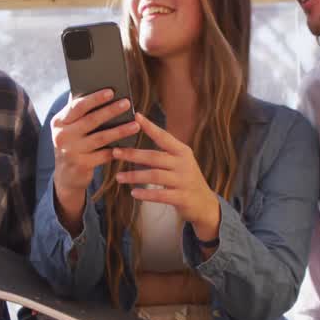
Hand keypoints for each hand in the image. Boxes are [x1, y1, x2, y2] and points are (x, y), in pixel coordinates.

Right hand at [50, 90, 140, 232]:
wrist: (66, 176)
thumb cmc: (73, 144)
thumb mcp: (70, 128)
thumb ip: (80, 112)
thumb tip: (103, 92)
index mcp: (59, 122)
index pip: (77, 106)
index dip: (94, 98)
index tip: (111, 91)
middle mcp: (62, 136)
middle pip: (90, 120)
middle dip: (110, 111)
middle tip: (127, 103)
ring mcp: (71, 151)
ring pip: (101, 138)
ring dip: (120, 130)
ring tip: (136, 124)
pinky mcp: (81, 165)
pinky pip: (104, 155)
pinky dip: (117, 149)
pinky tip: (130, 144)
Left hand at [113, 113, 220, 242]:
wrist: (204, 203)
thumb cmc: (185, 179)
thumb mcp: (179, 162)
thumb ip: (164, 152)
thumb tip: (139, 139)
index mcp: (182, 151)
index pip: (164, 136)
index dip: (150, 126)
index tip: (136, 116)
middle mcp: (183, 164)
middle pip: (154, 156)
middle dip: (133, 154)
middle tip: (114, 152)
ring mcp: (184, 181)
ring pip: (155, 176)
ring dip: (134, 176)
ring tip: (118, 177)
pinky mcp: (182, 198)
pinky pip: (160, 195)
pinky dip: (145, 194)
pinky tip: (133, 193)